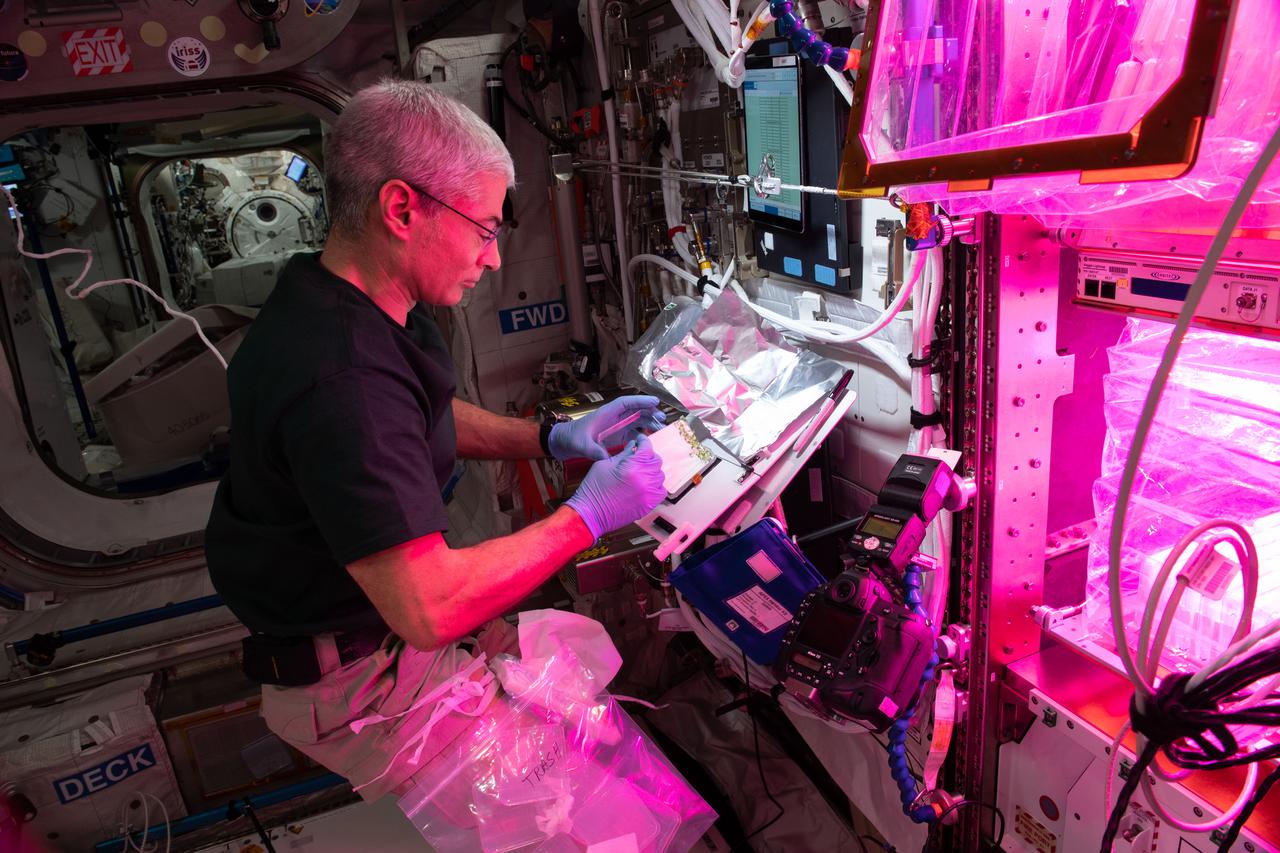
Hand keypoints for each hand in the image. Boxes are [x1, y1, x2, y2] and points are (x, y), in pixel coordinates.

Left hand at [548, 395, 665, 460]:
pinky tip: (650, 440)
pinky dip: (643, 435)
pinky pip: (634, 432)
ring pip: (637, 421)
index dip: (640, 400)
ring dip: (649, 423)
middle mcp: (614, 417)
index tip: (654, 401)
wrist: (566, 443)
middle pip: (635, 411)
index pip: (625, 403)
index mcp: (606, 413)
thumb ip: (592, 450)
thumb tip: (604, 457)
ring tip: (661, 427)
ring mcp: (617, 426)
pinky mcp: (618, 435)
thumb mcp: (581, 445)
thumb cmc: (573, 438)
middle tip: (662, 418)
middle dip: (649, 412)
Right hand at [565, 438, 666, 539]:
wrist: (591, 514)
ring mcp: (649, 493)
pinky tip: (646, 484)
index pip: (647, 447)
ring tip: (640, 470)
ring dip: (652, 470)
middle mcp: (645, 479)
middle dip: (647, 455)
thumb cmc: (594, 489)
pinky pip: (661, 491)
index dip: (643, 441)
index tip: (640, 440)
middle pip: (656, 460)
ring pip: (659, 475)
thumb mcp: (606, 464)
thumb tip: (633, 446)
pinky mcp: (649, 505)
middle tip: (638, 455)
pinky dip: (656, 485)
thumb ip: (623, 454)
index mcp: (633, 466)